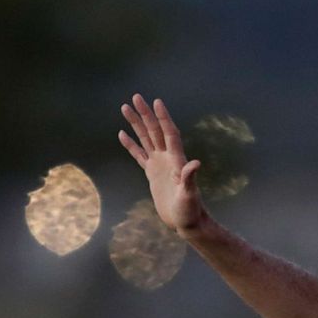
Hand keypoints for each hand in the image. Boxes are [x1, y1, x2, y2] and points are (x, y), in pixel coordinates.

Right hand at [118, 94, 204, 231]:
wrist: (185, 221)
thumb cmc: (189, 210)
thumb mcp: (189, 195)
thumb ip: (189, 178)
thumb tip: (196, 163)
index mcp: (176, 160)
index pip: (169, 133)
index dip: (164, 118)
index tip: (157, 102)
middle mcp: (168, 158)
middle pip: (155, 131)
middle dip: (146, 114)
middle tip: (136, 97)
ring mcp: (159, 164)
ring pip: (146, 139)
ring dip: (136, 124)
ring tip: (125, 107)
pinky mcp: (152, 173)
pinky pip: (139, 154)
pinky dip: (131, 144)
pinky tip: (122, 134)